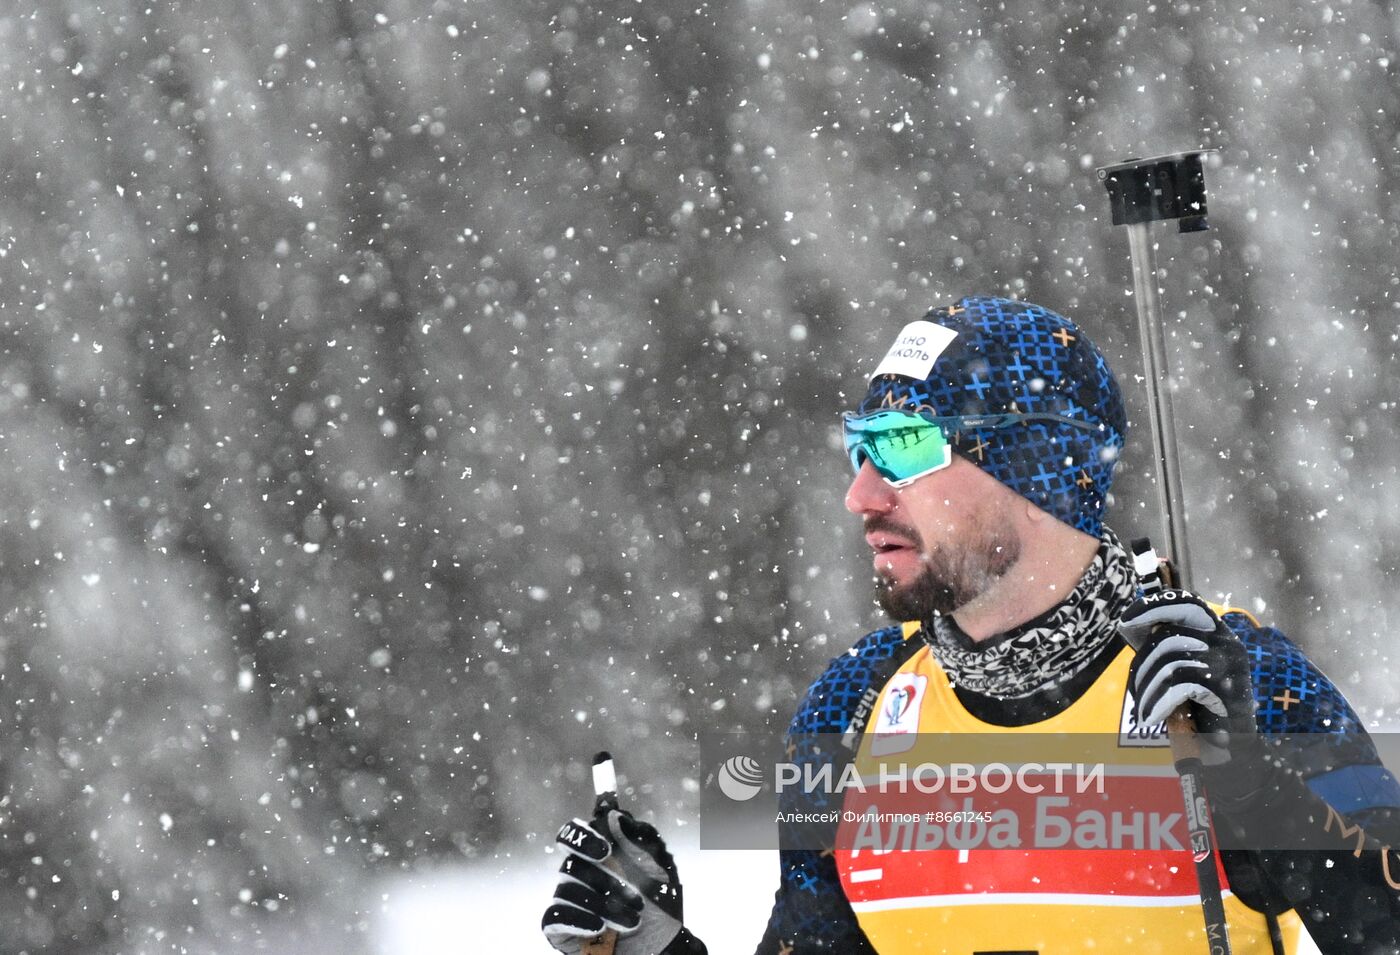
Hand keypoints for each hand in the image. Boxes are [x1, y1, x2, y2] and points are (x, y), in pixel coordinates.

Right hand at [542, 808, 704, 954]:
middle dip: (599, 876)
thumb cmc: (661, 905)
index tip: (606, 850)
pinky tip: (600, 927)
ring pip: (568, 890)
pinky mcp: (560, 928)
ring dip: (604, 904)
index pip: (574, 833)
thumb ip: (639, 839)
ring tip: (634, 920)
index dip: (583, 836)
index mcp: (599, 855)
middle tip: (629, 894)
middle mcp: (579, 875)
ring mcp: (569, 901)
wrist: (663, 948)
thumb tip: (613, 815)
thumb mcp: (660, 869)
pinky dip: (578, 920)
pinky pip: (554, 917)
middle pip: (570, 860)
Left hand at [1121, 588, 1257, 767]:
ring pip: (1172, 661)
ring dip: (1148, 689)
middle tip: (1138, 693)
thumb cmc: (1203, 708)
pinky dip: (1161, 702)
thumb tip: (1130, 625)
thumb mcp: (1183, 671)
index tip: (1126, 622)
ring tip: (1145, 711)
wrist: (1236, 750)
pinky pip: (1183, 684)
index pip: (1186, 603)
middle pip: (1169, 636)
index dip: (1154, 606)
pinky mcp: (1229, 690)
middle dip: (1143, 666)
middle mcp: (1227, 643)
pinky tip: (1153, 717)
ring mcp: (1230, 666)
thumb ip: (1165, 647)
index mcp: (1216, 633)